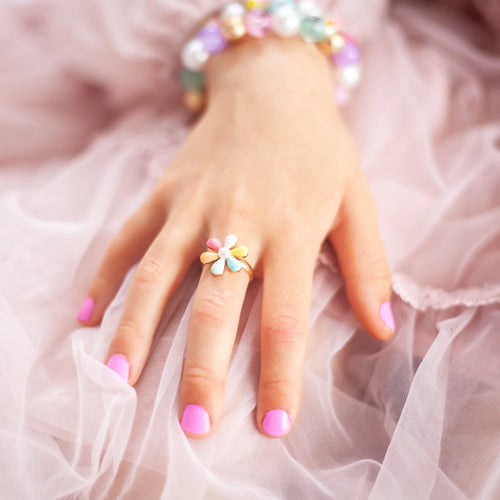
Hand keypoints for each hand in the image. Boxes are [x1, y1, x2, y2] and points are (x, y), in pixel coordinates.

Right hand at [77, 37, 393, 437]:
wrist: (271, 88)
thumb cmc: (318, 150)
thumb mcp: (357, 201)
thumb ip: (369, 265)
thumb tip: (383, 328)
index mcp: (291, 232)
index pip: (286, 321)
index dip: (281, 378)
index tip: (273, 427)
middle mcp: (237, 224)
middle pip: (214, 308)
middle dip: (202, 370)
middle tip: (193, 424)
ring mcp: (193, 207)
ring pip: (157, 277)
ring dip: (136, 331)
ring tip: (119, 382)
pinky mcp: (164, 191)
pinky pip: (127, 238)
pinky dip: (104, 274)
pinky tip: (87, 313)